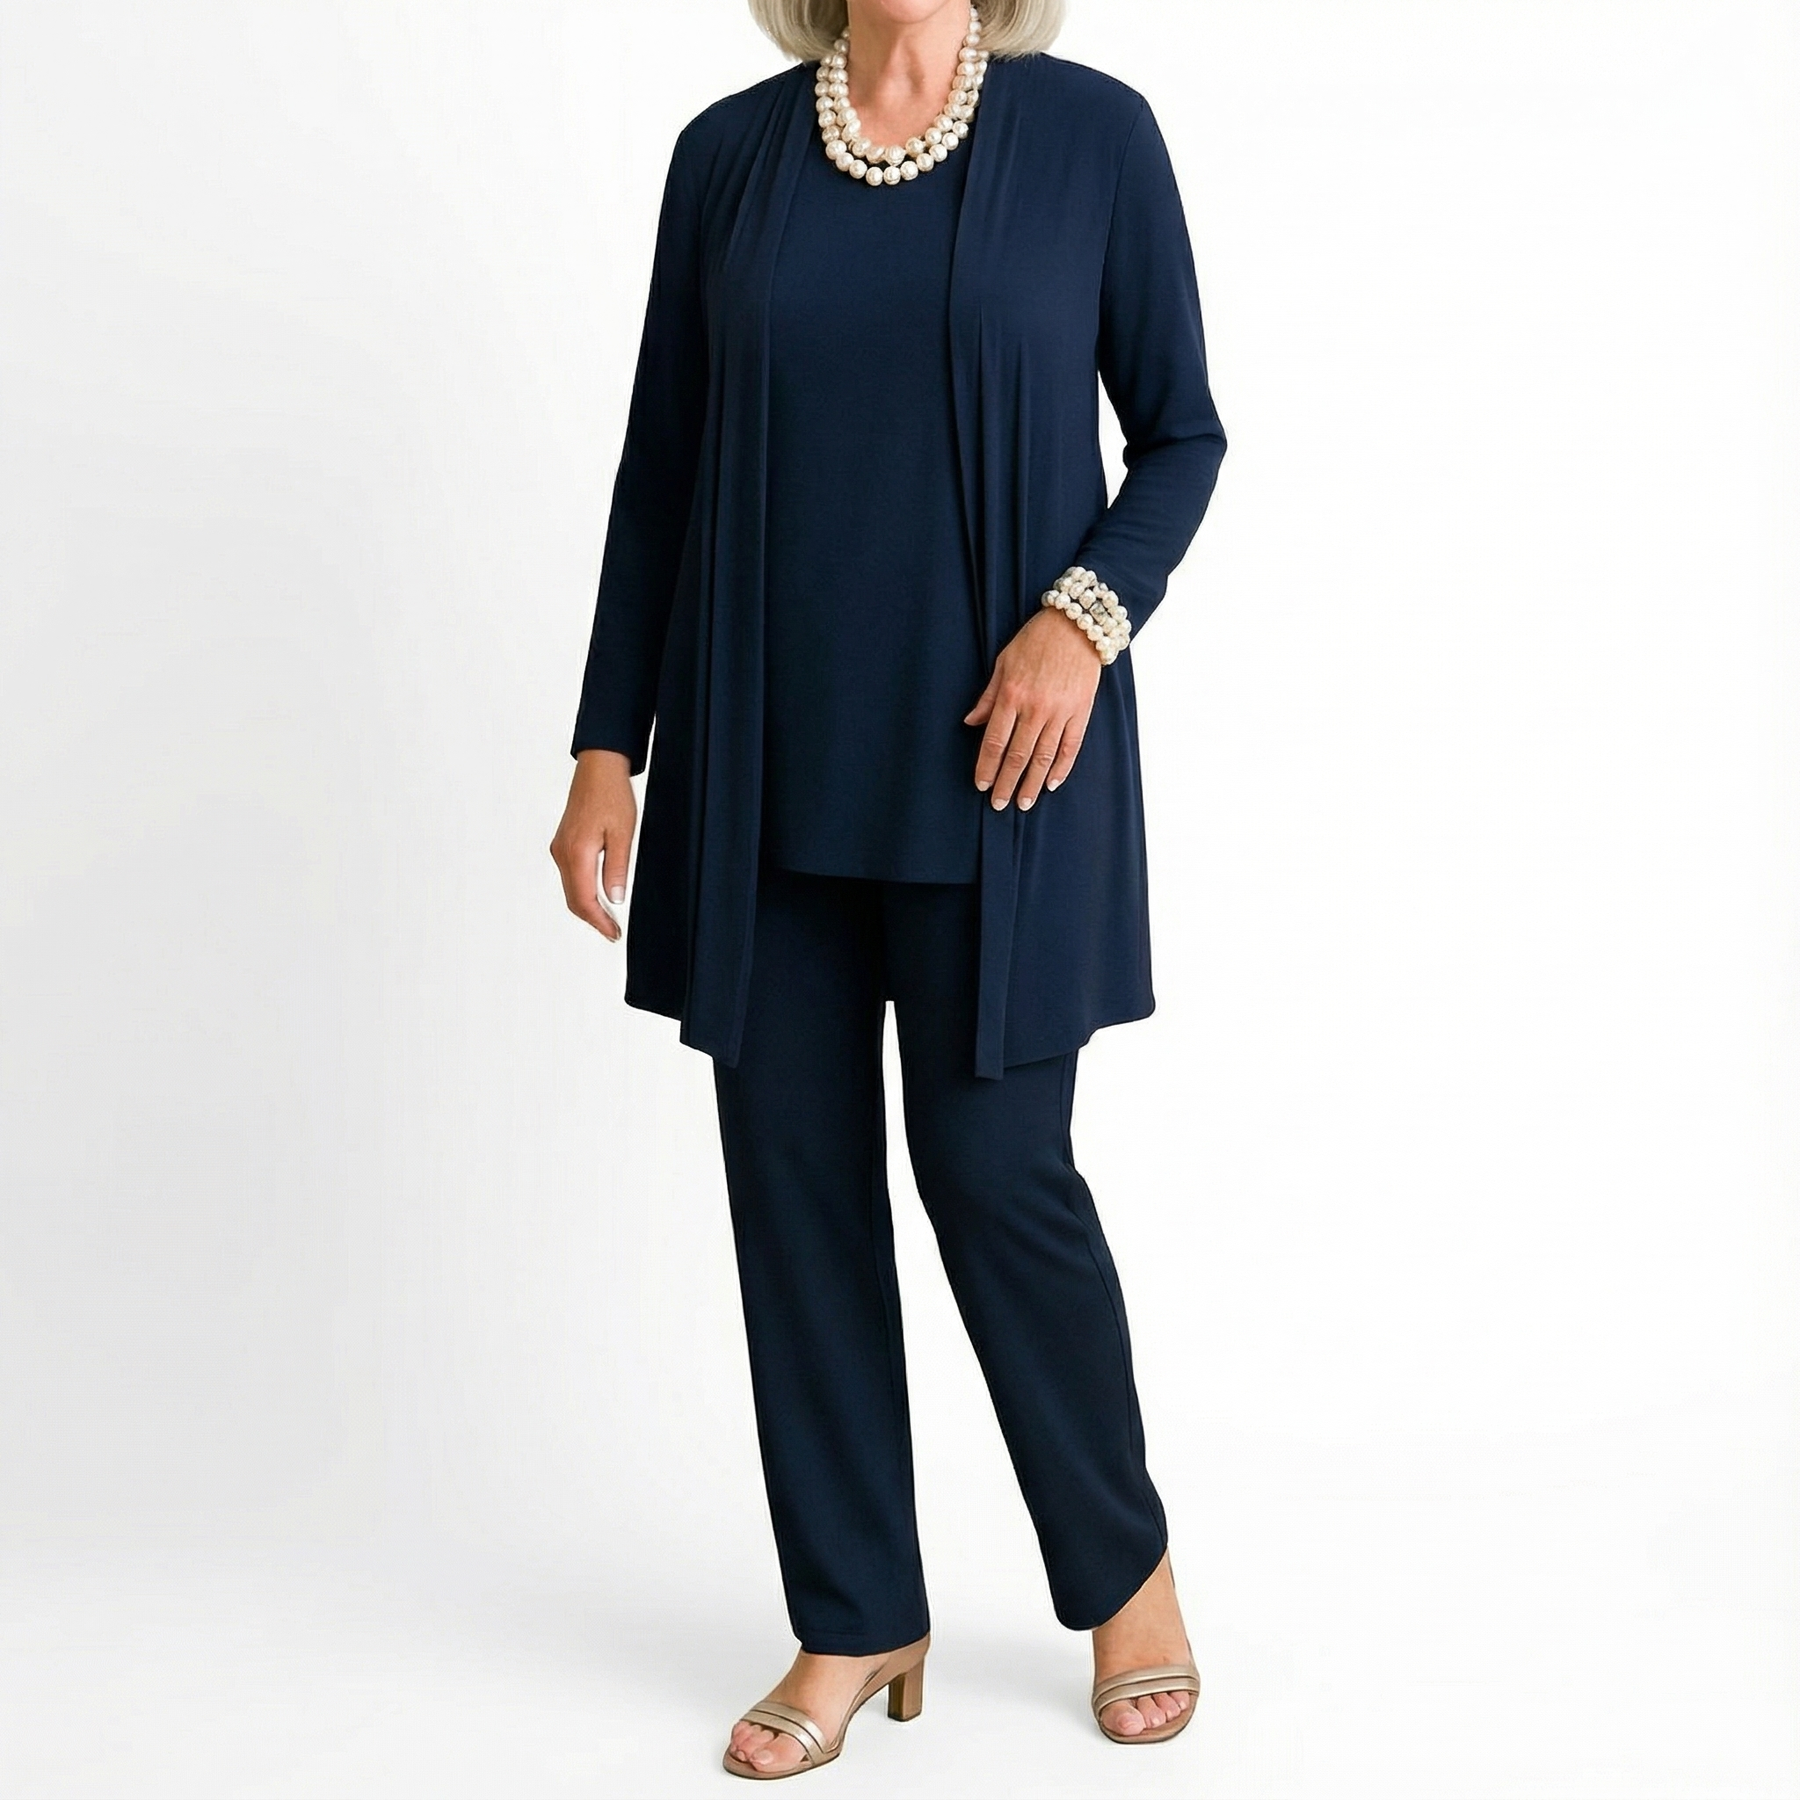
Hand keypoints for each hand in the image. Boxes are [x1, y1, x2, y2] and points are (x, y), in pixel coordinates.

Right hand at [550, 749, 635, 941]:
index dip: (599, 921)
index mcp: (577, 852)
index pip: (584, 900)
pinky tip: (597, 895)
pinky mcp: (563, 843)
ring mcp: (560, 848)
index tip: (613, 933)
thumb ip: (616, 869)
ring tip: (608, 918)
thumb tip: (614, 899)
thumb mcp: (622, 834)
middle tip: (612, 932)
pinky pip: (570, 876)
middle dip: (592, 919)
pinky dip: (582, 891)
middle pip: (573, 899)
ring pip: (570, 889)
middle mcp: (562, 853)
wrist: (598, 768)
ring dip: (587, 906)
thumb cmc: (612, 795)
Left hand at [964, 607, 1102, 809]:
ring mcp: (1060, 712)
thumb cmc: (1035, 641)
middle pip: (1018, 755)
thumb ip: (988, 696)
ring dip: (1032, 783)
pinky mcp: (1080, 712)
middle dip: (1007, 783)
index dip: (987, 766)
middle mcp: (1036, 707)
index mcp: (1012, 695)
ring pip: (1043, 757)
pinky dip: (1061, 768)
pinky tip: (1051, 784)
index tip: (981, 785)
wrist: (1076, 624)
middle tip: (999, 804)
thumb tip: (970, 723)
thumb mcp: (1003, 662)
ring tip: (1024, 803)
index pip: (995, 741)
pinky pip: (1070, 747)